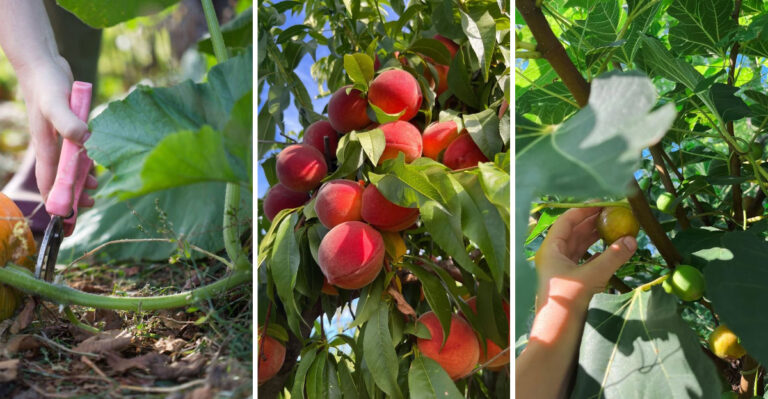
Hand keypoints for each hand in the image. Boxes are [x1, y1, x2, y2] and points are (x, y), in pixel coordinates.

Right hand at [16, 55, 90, 199]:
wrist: (43, 63)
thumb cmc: (46, 84)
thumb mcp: (57, 104)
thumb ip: (69, 124)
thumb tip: (85, 143)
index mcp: (45, 145)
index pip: (49, 180)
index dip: (57, 200)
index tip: (68, 217)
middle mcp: (52, 144)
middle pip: (61, 177)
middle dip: (73, 193)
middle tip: (91, 204)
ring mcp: (60, 136)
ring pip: (70, 165)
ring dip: (81, 178)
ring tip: (96, 187)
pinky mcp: (69, 127)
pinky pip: (77, 150)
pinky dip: (85, 160)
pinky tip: (96, 162)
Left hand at [534, 207, 636, 310]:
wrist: (557, 332)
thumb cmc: (567, 300)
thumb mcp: (592, 276)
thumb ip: (613, 257)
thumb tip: (632, 239)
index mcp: (551, 248)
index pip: (567, 221)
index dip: (585, 210)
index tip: (604, 204)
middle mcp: (554, 255)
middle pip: (574, 232)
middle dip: (593, 222)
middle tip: (615, 214)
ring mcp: (561, 268)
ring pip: (580, 247)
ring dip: (597, 238)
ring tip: (616, 228)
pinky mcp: (570, 281)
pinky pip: (585, 261)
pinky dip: (598, 254)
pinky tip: (612, 251)